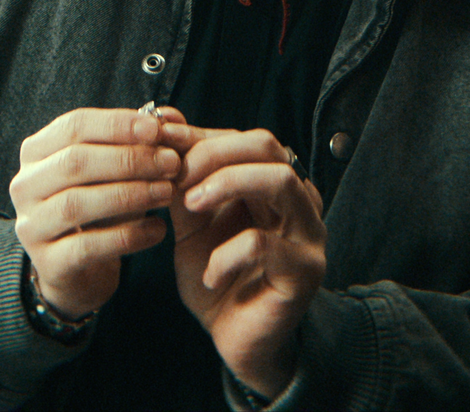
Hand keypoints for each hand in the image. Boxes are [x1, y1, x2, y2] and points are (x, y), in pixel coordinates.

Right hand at [8, 107, 181, 320]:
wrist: (81, 270)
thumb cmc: (100, 208)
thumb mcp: (113, 172)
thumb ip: (135, 145)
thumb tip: (168, 119)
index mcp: (37, 152)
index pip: (74, 126)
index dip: (117, 125)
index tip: (157, 130)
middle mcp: (25, 186)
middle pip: (75, 162)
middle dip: (129, 159)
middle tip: (172, 163)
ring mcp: (31, 226)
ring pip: (77, 203)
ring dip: (130, 194)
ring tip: (168, 193)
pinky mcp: (47, 263)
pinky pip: (88, 246)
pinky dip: (128, 236)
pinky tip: (158, 230)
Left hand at [160, 110, 326, 399]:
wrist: (238, 341)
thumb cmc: (217, 276)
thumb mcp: (192, 224)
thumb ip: (184, 181)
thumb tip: (165, 128)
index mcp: (274, 184)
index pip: (245, 139)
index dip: (202, 135)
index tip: (161, 141)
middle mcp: (299, 202)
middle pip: (268, 147)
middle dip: (215, 152)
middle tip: (178, 176)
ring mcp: (308, 235)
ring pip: (280, 181)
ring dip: (227, 183)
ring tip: (190, 205)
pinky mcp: (304, 272)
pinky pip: (264, 245)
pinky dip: (226, 254)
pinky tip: (209, 274)